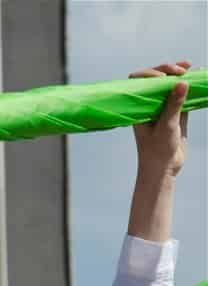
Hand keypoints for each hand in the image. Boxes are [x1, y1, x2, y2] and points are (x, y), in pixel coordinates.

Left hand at [130, 62, 191, 177]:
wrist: (164, 169)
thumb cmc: (157, 150)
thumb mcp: (166, 126)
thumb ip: (174, 104)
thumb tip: (182, 82)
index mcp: (138, 108)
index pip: (138, 82)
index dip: (149, 74)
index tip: (164, 77)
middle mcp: (149, 106)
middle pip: (155, 80)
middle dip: (167, 71)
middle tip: (181, 70)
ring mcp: (163, 109)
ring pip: (170, 86)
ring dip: (179, 75)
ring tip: (189, 66)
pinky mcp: (177, 114)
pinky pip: (183, 96)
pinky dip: (190, 87)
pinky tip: (198, 78)